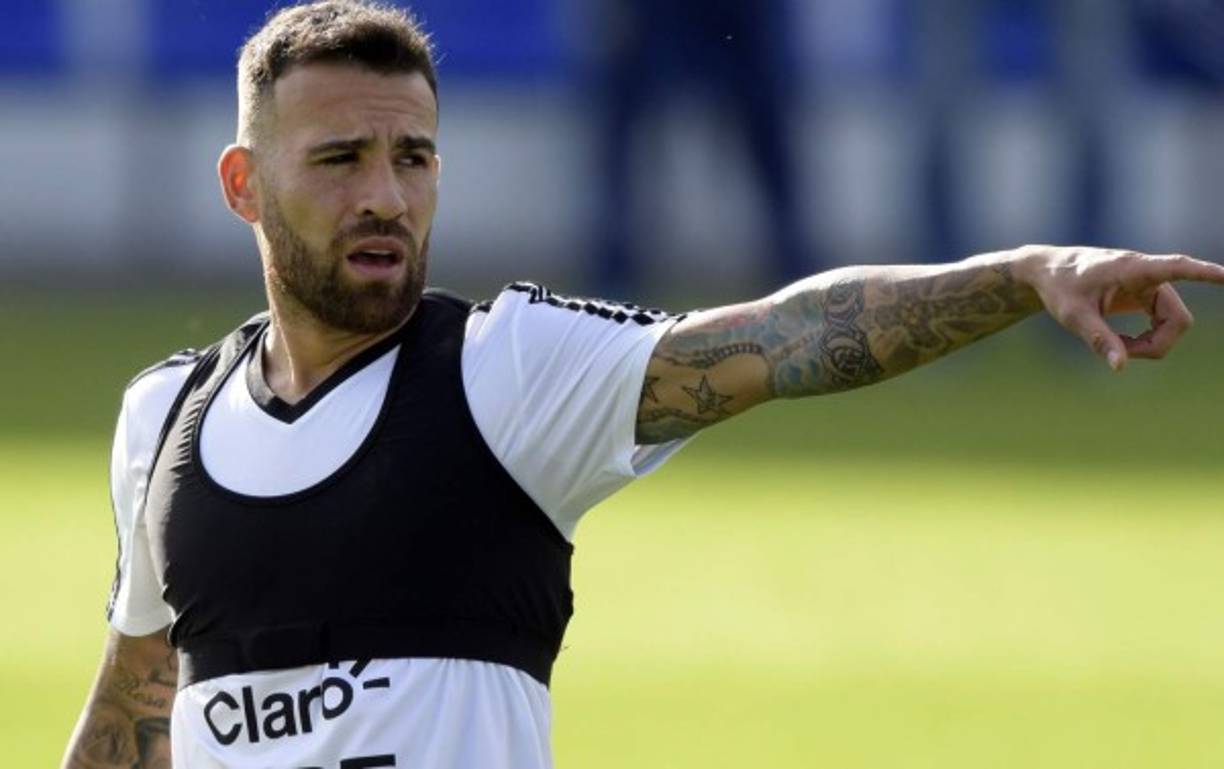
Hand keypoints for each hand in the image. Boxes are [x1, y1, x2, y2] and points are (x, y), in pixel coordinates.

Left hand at [1015, 246, 1223, 370]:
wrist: (1047, 273)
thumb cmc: (1058, 288)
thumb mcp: (1073, 316)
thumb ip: (1098, 340)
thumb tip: (1120, 368)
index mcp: (1133, 269)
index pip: (1177, 267)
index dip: (1205, 274)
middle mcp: (1148, 274)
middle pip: (1178, 319)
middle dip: (1157, 345)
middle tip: (1121, 354)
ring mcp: (1149, 287)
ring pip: (1173, 325)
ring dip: (1151, 344)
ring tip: (1116, 347)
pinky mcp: (1145, 297)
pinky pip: (1162, 325)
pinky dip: (1147, 340)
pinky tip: (1122, 343)